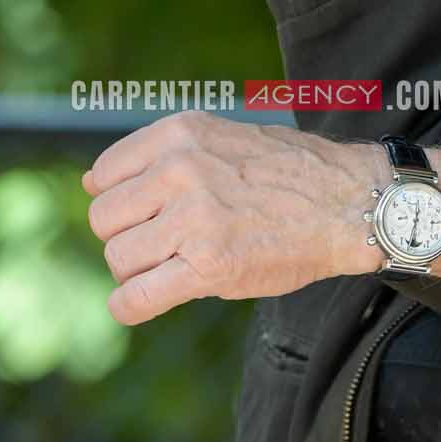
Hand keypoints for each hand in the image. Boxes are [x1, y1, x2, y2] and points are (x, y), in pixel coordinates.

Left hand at [82, 112, 381, 325]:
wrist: (351, 203)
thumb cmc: (291, 174)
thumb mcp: (225, 137)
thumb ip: (163, 155)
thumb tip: (89, 184)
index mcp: (182, 135)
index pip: (104, 175)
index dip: (120, 202)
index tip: (146, 214)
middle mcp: (182, 170)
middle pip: (104, 220)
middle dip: (126, 237)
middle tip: (163, 244)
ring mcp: (195, 219)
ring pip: (119, 258)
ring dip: (139, 270)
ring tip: (174, 266)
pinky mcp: (209, 266)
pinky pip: (136, 297)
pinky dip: (130, 306)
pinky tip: (142, 303)